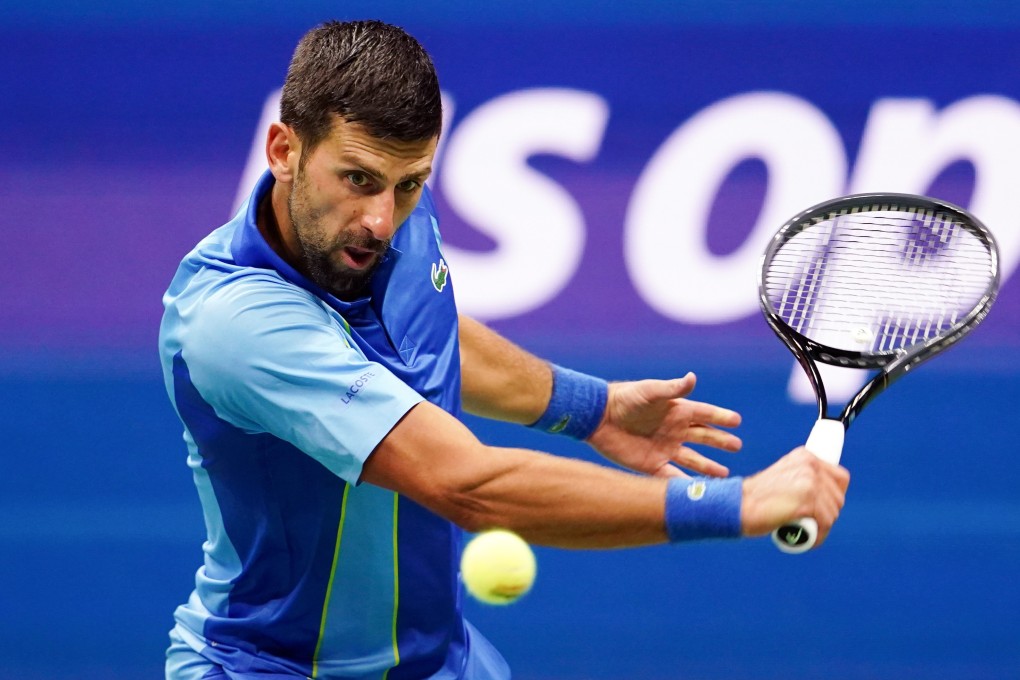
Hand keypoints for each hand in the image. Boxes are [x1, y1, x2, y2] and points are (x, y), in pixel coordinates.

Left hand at [585, 372, 741, 477]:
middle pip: (704, 438)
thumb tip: (692, 377)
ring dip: (708, 467)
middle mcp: (674, 430)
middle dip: (721, 442)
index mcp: (677, 411)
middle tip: (737, 446)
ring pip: (693, 460)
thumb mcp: (649, 392)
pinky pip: (673, 476)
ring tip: (725, 475)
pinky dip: (685, 484)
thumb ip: (671, 388)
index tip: (737, 421)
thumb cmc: (624, 399)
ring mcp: (665, 448)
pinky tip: (698, 492)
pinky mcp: (651, 464)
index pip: (705, 415)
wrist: (598, 418)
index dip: (721, 418)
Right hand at [740, 447, 850, 543]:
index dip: (834, 496)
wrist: (737, 505)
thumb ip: (802, 478)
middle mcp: (810, 464)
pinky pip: (825, 523)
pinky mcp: (807, 500)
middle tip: (811, 523)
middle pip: (838, 497)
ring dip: (822, 527)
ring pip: (832, 512)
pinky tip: (807, 540)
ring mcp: (809, 482)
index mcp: (805, 456)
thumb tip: (827, 493)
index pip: (840, 477)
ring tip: (805, 531)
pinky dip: (819, 536)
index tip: (823, 508)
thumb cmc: (758, 498)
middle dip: (827, 514)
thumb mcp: (784, 478)